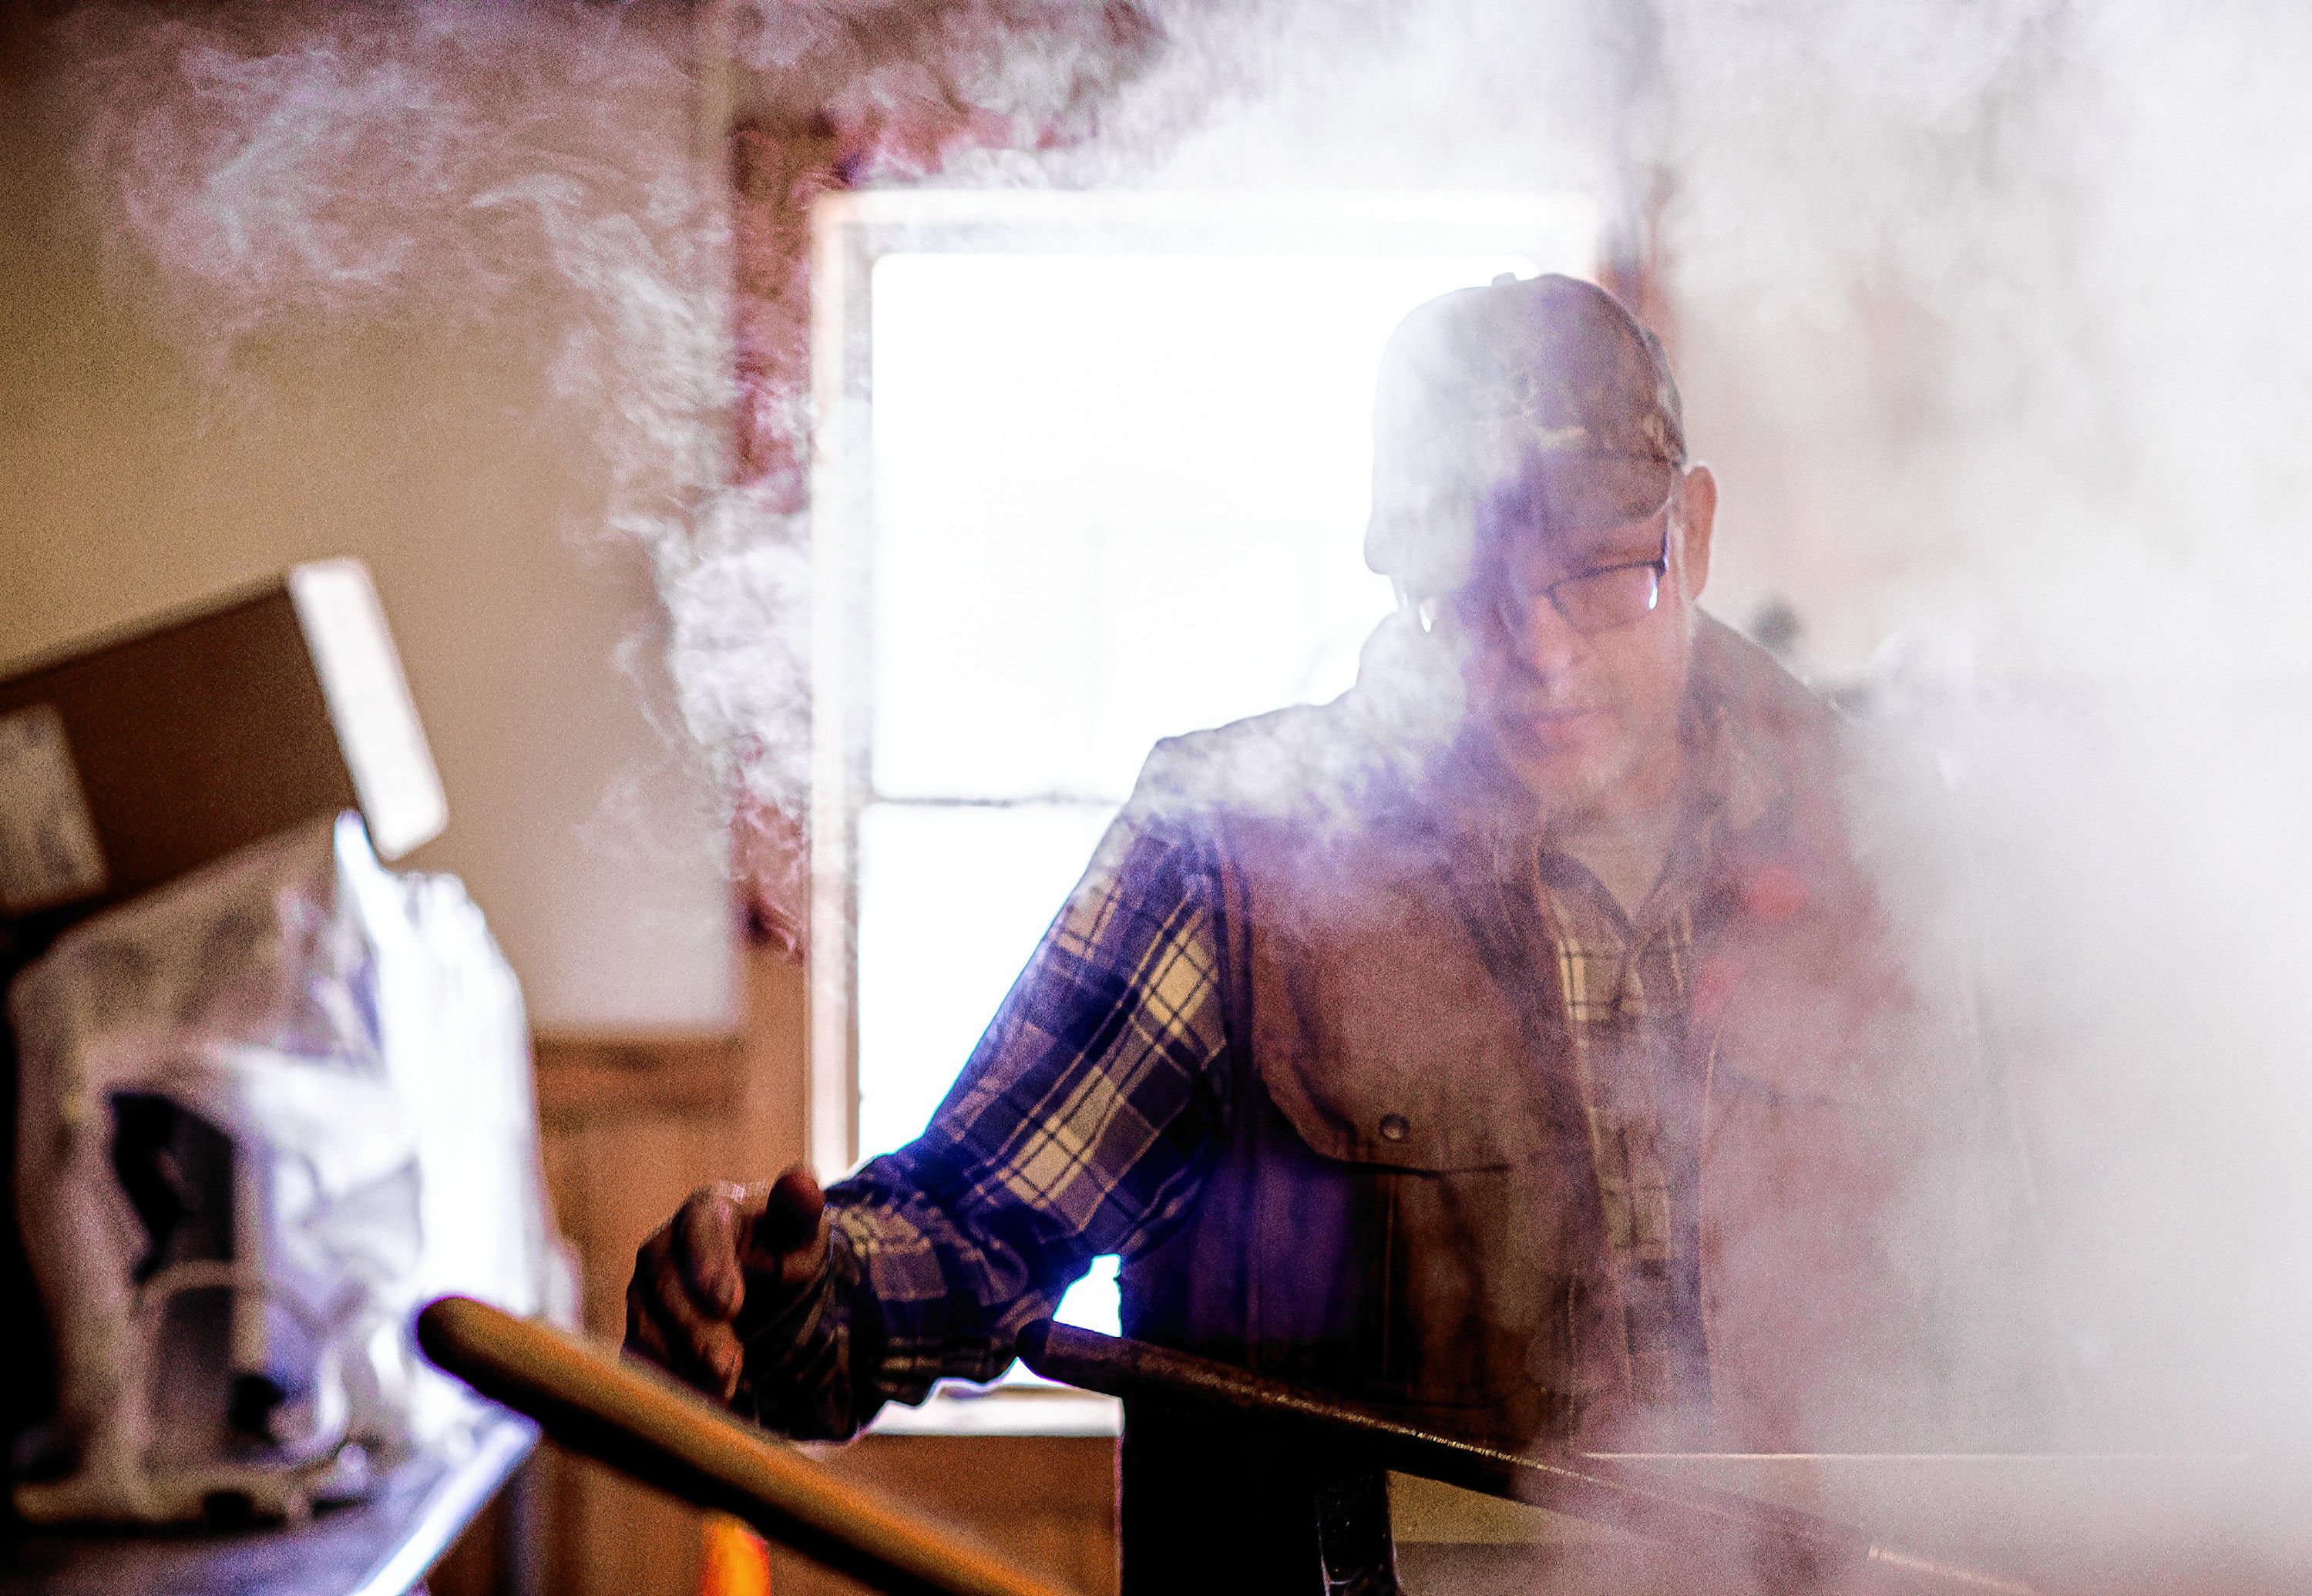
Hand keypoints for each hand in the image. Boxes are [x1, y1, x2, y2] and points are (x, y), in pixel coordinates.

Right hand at [624, 1164, 828, 1400]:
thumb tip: (802, 1180)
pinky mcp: (642, 1335)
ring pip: (646, 1328)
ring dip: (679, 1365)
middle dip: (696, 1331)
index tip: (730, 1305)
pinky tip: (694, 1409)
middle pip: (665, 1286)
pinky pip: (640, 1361)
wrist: (767, 1292)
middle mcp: (664, 1250)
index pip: (699, 1229)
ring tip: (720, 1396)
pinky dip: (664, 1385)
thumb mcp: (800, 1231)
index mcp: (706, 1212)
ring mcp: (646, 1295)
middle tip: (728, 1368)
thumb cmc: (783, 1251)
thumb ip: (800, 1208)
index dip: (709, 1266)